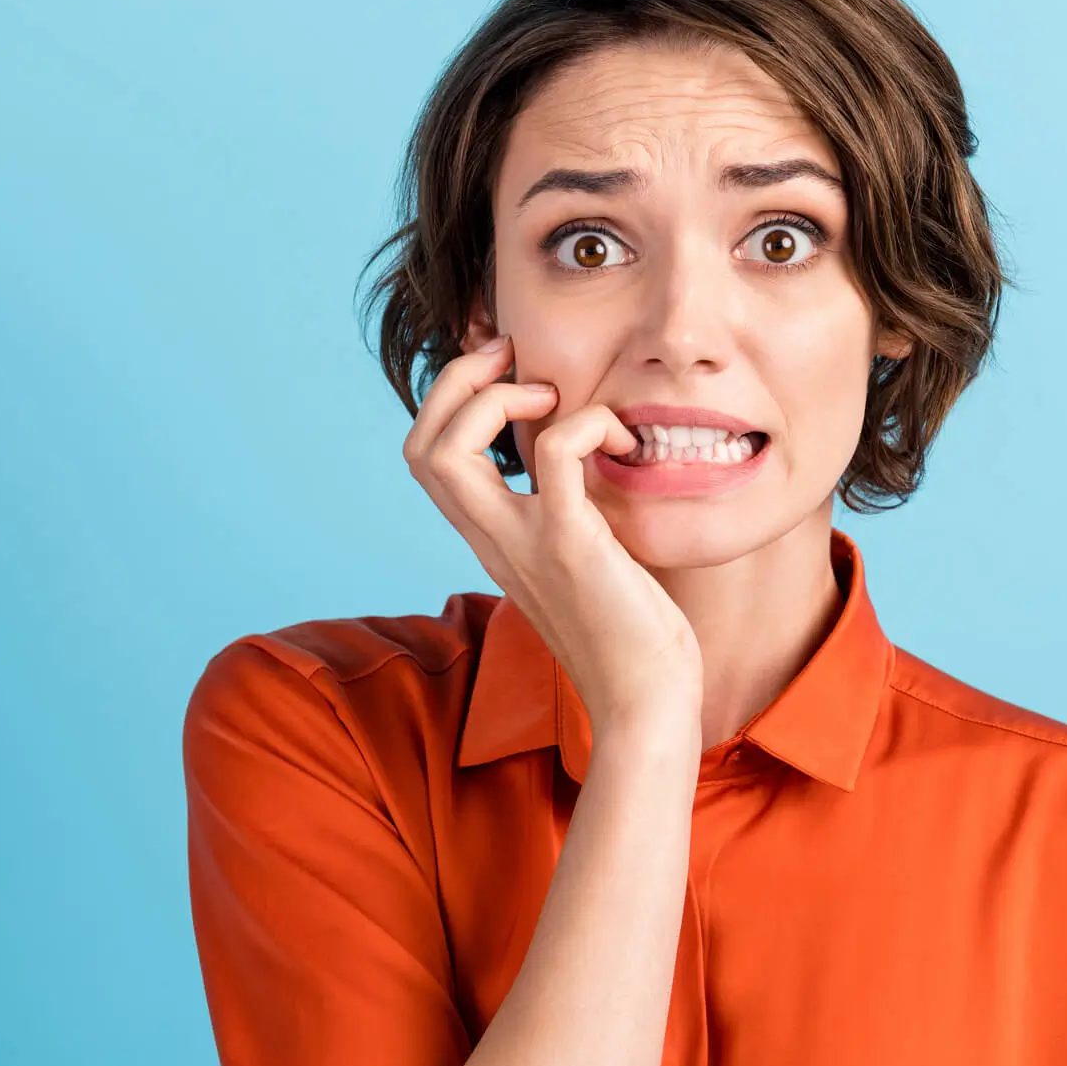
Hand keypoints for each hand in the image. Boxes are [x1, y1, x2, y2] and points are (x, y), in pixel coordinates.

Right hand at [402, 335, 702, 747]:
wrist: (646, 702)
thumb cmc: (629, 635)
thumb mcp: (581, 560)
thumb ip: (565, 515)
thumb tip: (587, 465)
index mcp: (490, 539)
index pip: (425, 459)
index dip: (451, 400)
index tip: (507, 373)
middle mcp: (492, 539)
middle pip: (420, 447)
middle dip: (458, 381)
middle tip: (516, 363)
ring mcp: (524, 542)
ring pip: (451, 450)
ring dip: (499, 397)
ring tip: (556, 399)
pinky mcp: (571, 544)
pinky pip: (555, 454)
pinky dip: (586, 422)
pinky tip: (622, 439)